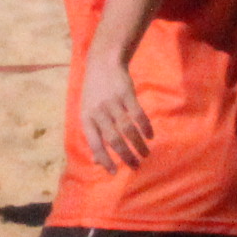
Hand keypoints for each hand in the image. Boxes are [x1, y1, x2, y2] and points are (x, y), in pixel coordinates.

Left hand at [76, 52, 153, 171]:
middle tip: (136, 167)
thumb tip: (96, 161)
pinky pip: (138, 115)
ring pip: (127, 129)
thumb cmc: (94, 94)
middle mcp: (98, 112)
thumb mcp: (88, 113)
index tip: (114, 172)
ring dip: (138, 144)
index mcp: (86, 118)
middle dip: (126, 156)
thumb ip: (93, 136)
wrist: (102, 63)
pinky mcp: (126, 94)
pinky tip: (149, 136)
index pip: (95, 144)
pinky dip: (145, 127)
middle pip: (114, 139)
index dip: (105, 159)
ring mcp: (112, 102)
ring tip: (145, 154)